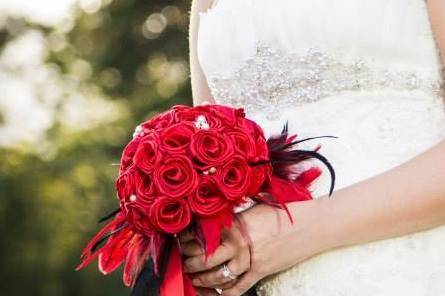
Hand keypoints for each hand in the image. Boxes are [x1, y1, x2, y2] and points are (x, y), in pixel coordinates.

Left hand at [180, 199, 329, 295]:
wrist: (310, 225)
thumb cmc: (282, 212)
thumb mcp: (253, 209)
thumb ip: (234, 217)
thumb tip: (215, 220)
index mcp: (235, 224)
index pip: (203, 234)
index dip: (188, 239)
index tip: (180, 241)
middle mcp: (239, 242)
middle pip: (205, 257)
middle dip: (190, 261)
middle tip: (183, 261)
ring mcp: (250, 259)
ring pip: (219, 275)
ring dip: (202, 278)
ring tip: (193, 277)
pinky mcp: (261, 272)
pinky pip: (239, 287)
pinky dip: (224, 292)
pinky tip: (214, 292)